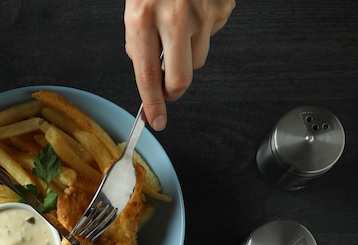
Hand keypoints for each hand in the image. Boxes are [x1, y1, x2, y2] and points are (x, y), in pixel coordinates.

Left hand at [124, 0, 234, 130]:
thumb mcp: (134, 5)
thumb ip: (138, 39)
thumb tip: (148, 69)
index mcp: (142, 17)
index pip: (147, 75)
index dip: (152, 104)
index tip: (156, 121)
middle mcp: (173, 17)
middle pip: (180, 79)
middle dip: (174, 90)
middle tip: (169, 87)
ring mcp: (202, 12)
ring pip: (198, 59)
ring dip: (188, 54)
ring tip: (179, 27)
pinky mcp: (222, 6)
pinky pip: (213, 35)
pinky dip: (203, 30)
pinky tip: (196, 10)